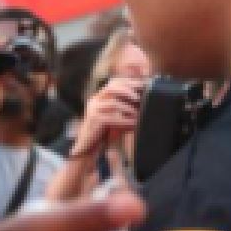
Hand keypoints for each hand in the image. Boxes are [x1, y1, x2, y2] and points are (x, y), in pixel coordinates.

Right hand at [46, 77, 144, 200]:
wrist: (87, 149)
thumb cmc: (104, 134)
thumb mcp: (116, 117)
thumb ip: (125, 107)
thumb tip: (143, 101)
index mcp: (100, 96)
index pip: (115, 82)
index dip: (129, 82)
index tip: (143, 86)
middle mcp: (95, 100)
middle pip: (114, 87)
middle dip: (130, 91)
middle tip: (141, 98)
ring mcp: (93, 109)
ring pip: (115, 103)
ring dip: (130, 109)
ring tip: (140, 115)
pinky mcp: (94, 119)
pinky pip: (113, 117)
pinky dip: (125, 121)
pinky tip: (133, 125)